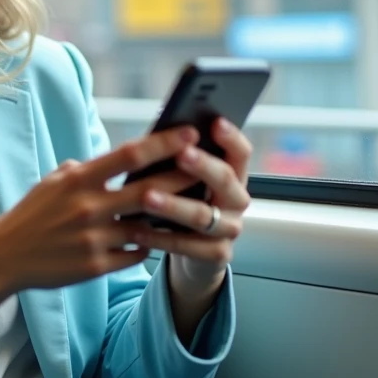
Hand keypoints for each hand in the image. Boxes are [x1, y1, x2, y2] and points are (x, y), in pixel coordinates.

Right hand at [0, 127, 202, 295]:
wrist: (4, 256)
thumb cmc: (33, 213)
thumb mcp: (54, 181)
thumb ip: (87, 169)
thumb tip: (118, 157)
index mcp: (79, 179)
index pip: (129, 155)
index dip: (164, 142)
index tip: (190, 131)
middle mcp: (88, 208)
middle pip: (149, 190)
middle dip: (183, 178)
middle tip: (209, 167)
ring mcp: (94, 239)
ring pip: (148, 226)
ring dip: (172, 217)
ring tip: (194, 207)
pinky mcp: (96, 266)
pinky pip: (136, 253)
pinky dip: (148, 244)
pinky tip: (155, 239)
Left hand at [135, 118, 252, 294]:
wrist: (192, 252)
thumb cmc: (182, 200)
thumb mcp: (182, 179)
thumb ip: (177, 159)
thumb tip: (158, 133)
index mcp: (232, 175)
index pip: (240, 152)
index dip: (231, 138)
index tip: (215, 122)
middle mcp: (237, 200)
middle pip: (225, 179)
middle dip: (203, 166)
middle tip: (182, 154)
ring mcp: (230, 229)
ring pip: (203, 215)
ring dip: (174, 205)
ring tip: (147, 197)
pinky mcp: (217, 255)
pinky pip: (188, 246)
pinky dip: (161, 239)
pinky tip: (137, 231)